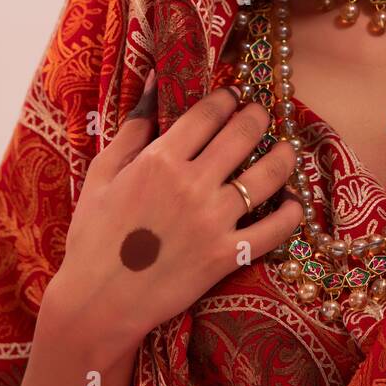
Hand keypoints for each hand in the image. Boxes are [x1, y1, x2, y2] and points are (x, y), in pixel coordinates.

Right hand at [50, 73, 301, 356]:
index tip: (233, 97)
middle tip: (260, 114)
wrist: (96, 303)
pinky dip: (290, 214)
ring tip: (286, 150)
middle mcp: (192, 184)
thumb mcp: (101, 175)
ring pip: (267, 175)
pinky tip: (292, 203)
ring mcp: (213, 220)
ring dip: (284, 156)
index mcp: (160, 160)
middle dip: (257, 116)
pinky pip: (274, 229)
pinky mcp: (226, 256)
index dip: (226, 99)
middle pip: (243, 134)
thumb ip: (132, 130)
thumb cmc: (93, 238)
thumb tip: (153, 82)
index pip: (208, 113)